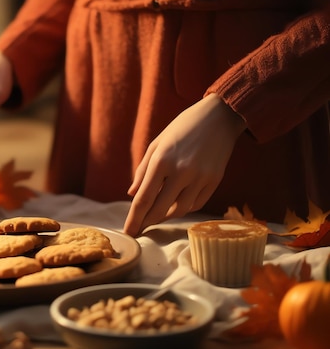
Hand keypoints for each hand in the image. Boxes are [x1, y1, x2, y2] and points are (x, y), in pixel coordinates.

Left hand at [123, 94, 246, 236]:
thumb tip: (132, 195)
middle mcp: (181, 171)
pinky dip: (183, 208)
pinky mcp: (214, 181)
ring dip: (165, 216)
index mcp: (162, 160)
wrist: (218, 116)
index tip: (128, 232)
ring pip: (179, 210)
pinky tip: (175, 206)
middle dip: (147, 222)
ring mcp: (200, 178)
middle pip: (159, 210)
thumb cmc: (181, 128)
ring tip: (156, 215)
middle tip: (140, 228)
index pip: (144, 199)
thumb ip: (142, 170)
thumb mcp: (156, 144)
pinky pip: (195, 204)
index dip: (134, 219)